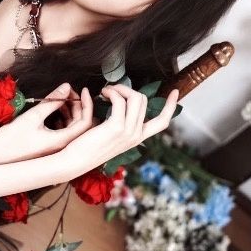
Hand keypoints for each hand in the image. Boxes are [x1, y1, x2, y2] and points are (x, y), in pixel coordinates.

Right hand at [0, 81, 96, 164]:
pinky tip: (53, 109)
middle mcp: (62, 147)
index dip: (88, 104)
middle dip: (78, 106)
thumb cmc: (11, 138)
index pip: (86, 122)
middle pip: (80, 124)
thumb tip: (67, 87)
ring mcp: (56, 148)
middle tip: (69, 91)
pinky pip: (63, 131)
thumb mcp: (33, 116)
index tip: (84, 90)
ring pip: (71, 128)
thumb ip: (52, 101)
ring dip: (69, 111)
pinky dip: (62, 118)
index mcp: (62, 141)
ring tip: (60, 98)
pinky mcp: (49, 146)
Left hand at [56, 83, 179, 179]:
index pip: (162, 122)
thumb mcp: (110, 135)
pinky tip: (102, 94)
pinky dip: (112, 92)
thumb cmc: (88, 147)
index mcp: (138, 138)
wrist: (75, 161)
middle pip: (144, 101)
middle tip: (111, 90)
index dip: (170, 106)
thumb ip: (121, 123)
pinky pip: (120, 100)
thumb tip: (123, 102)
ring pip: (135, 98)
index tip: (175, 93)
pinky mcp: (116, 127)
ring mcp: (128, 132)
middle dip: (128, 89)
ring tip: (106, 91)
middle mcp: (136, 136)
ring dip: (120, 88)